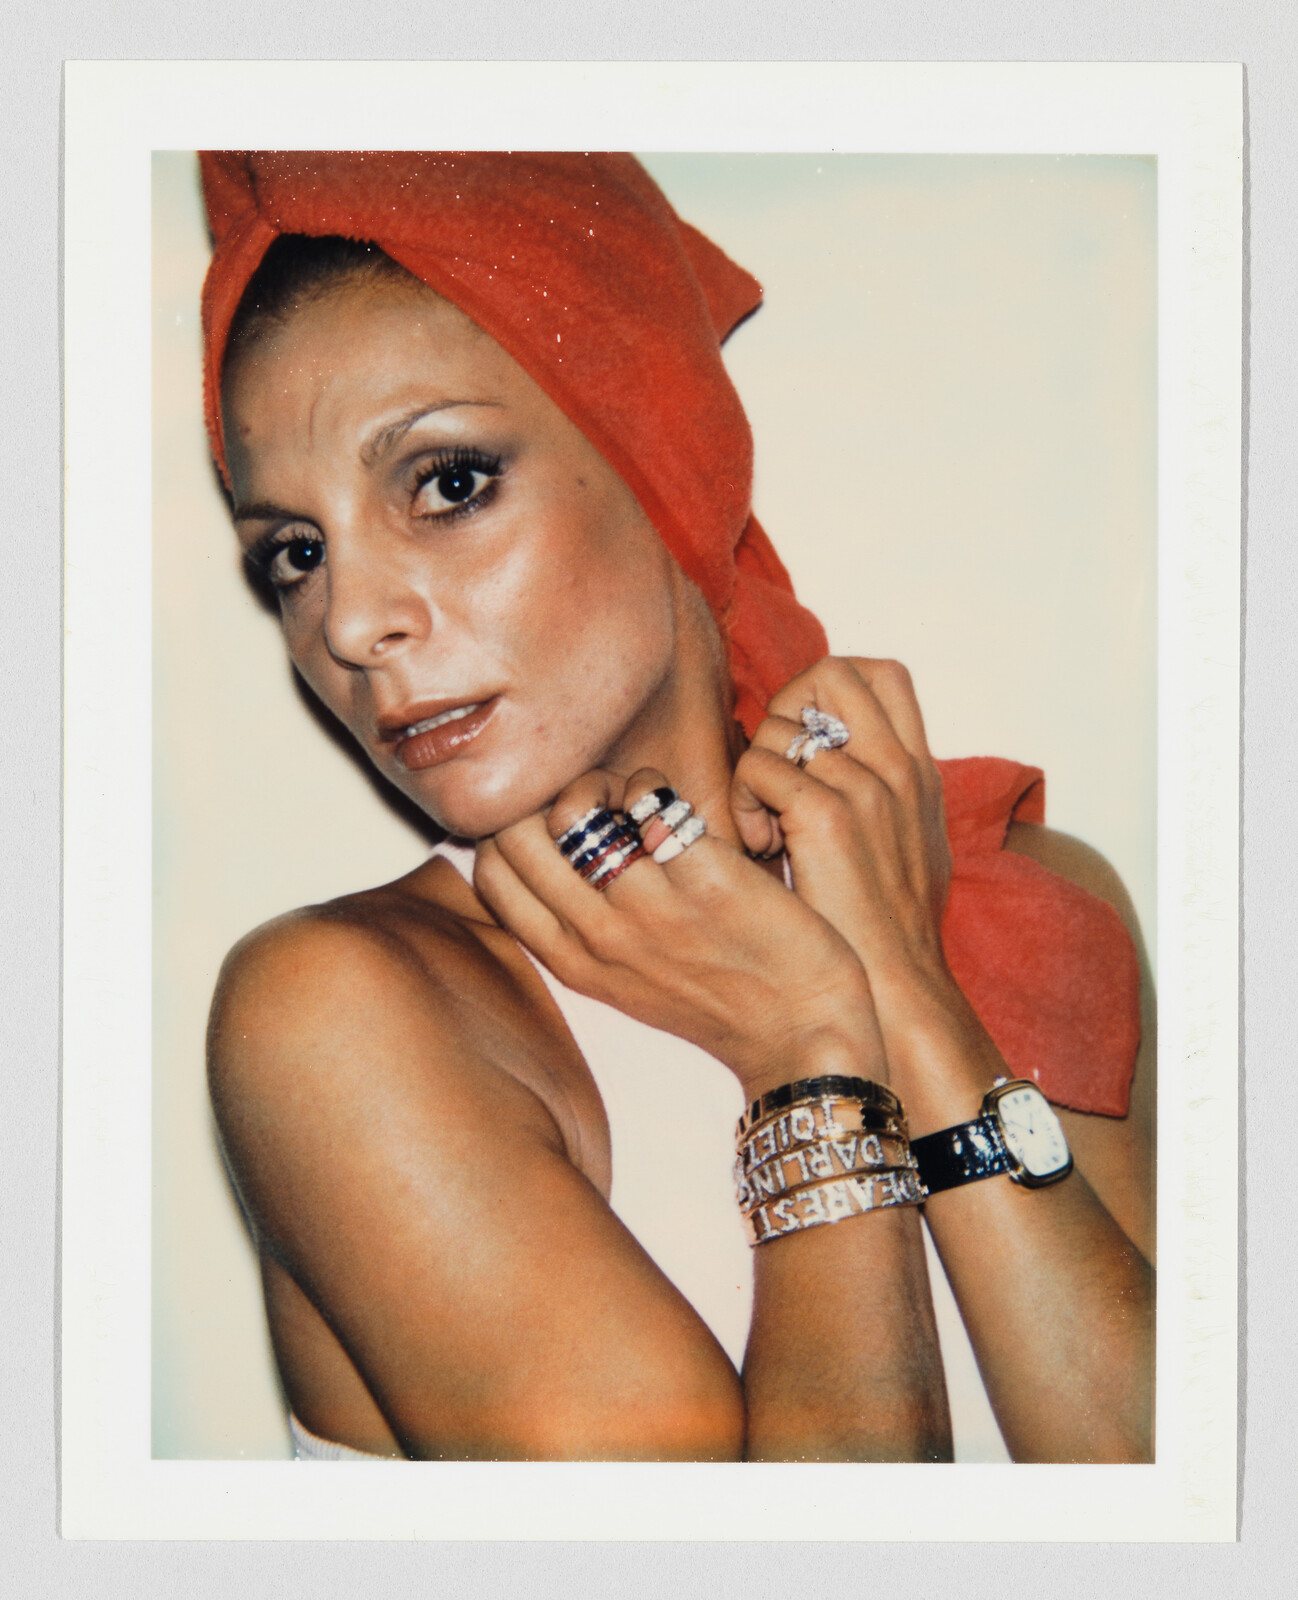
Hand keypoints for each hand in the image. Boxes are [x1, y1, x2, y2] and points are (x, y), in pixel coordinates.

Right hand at [472, 765, 885, 1096]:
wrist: (802, 1033)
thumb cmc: (717, 999)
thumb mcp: (624, 981)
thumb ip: (579, 928)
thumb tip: (544, 854)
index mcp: (573, 961)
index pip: (490, 872)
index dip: (511, 831)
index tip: (555, 827)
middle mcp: (600, 934)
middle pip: (518, 831)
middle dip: (549, 798)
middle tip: (596, 806)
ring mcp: (650, 907)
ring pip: (578, 804)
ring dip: (606, 785)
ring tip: (642, 806)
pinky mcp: (705, 879)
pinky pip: (649, 798)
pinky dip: (657, 788)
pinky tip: (681, 810)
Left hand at [730, 658, 957, 1032]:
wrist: (899, 989)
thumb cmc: (888, 934)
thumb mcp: (909, 850)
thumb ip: (884, 800)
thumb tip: (835, 771)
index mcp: (920, 772)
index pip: (883, 675)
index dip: (828, 692)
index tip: (805, 746)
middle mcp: (899, 768)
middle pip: (833, 672)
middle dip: (785, 708)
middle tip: (773, 769)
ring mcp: (868, 788)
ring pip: (781, 726)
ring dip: (755, 769)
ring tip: (762, 827)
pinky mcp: (829, 816)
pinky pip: (760, 767)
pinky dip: (743, 801)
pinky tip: (758, 847)